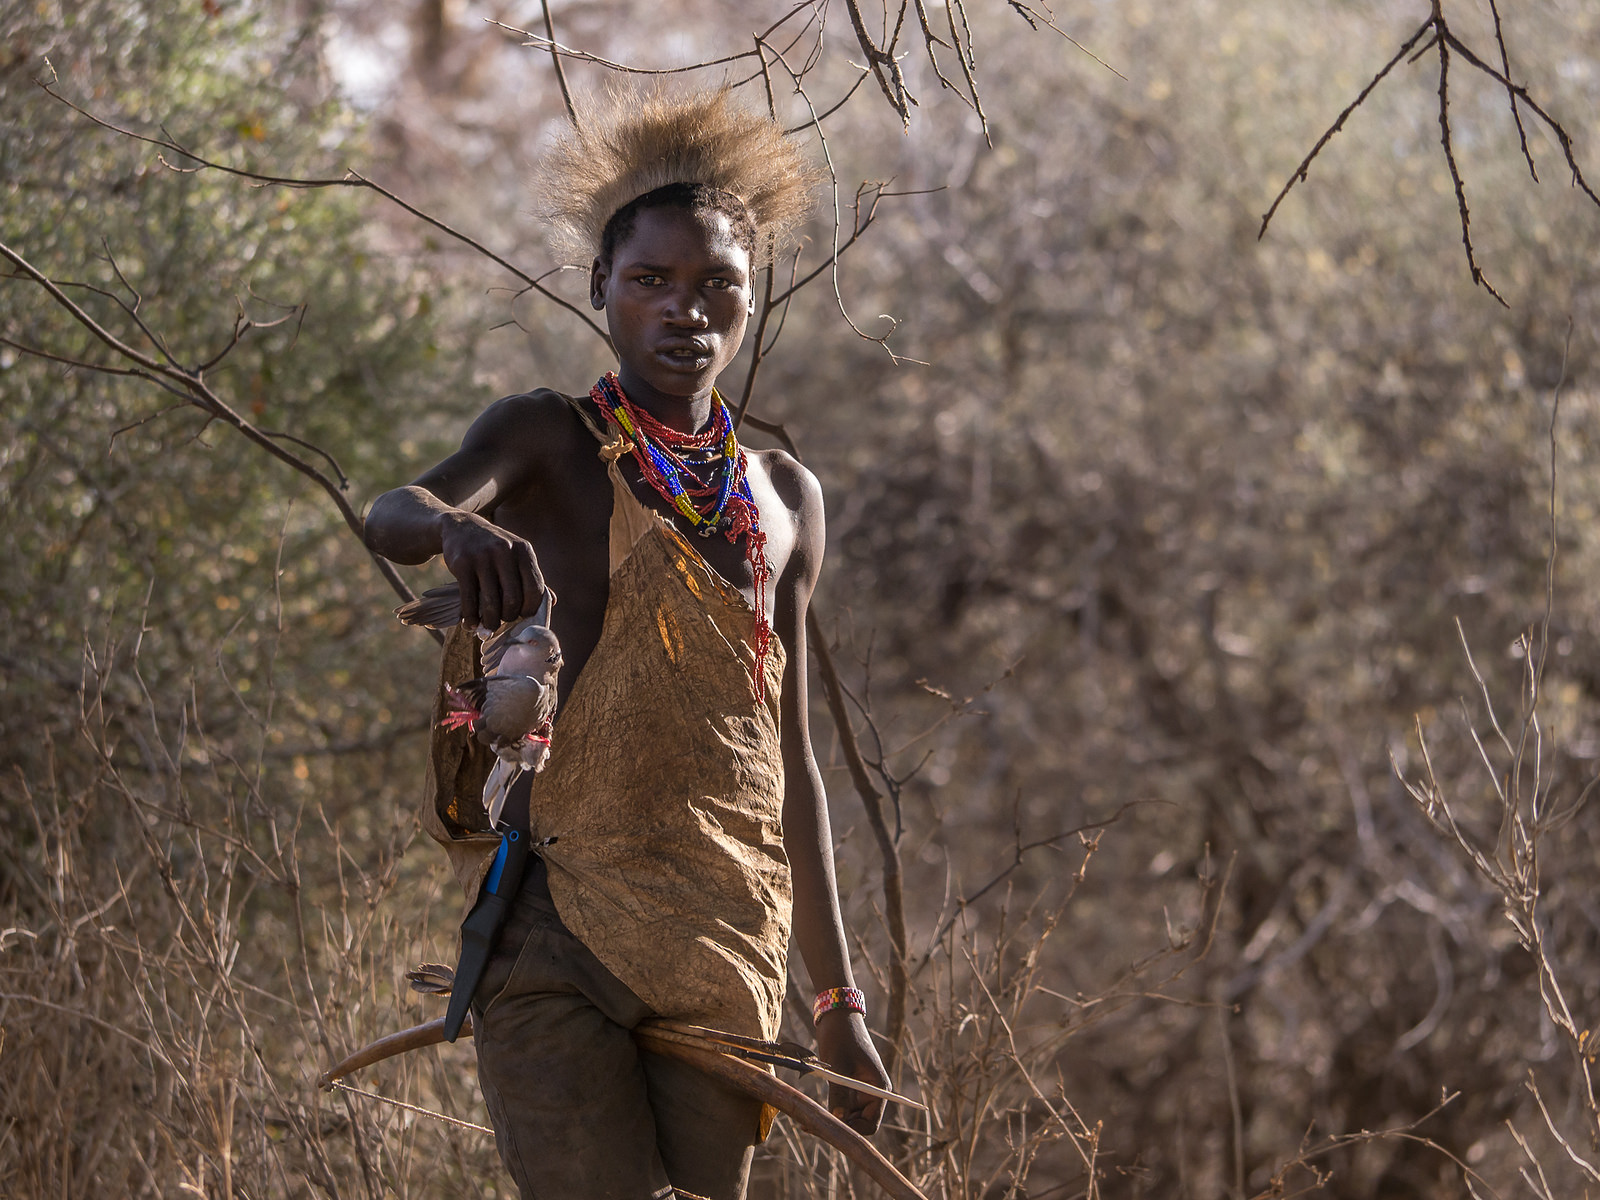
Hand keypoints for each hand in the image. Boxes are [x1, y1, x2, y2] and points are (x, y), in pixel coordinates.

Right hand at [438, 511, 544, 628]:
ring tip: (488, 627)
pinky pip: (469, 599)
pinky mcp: (463, 563)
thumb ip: (532, 577)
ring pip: (491, 602)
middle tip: (503, 620)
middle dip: (509, 617)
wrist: (461, 526)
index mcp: (524, 551)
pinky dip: (470, 617)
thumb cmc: (494, 548)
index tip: (522, 616)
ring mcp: (483, 557)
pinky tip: (469, 623)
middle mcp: (505, 552)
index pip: (535, 589)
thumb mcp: (516, 555)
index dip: (530, 609)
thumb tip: (554, 601)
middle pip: (513, 599)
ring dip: (490, 621)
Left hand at [814, 1009, 890, 1134]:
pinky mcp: (848, 1089)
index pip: (870, 1124)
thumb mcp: (839, 1066)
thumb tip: (837, 1120)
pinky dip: (827, 1111)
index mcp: (879, 1089)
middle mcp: (873, 1094)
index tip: (828, 1127)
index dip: (851, 1130)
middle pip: (858, 1124)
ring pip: (847, 1118)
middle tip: (811, 1127)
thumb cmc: (841, 1036)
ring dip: (830, 1119)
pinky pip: (840, 1108)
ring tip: (807, 1120)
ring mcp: (860, 1092)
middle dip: (838, 1127)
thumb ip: (839, 1093)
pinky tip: (809, 1112)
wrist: (836, 1017)